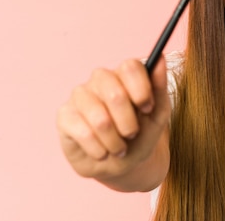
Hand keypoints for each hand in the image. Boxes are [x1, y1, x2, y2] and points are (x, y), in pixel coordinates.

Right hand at [56, 55, 170, 189]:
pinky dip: (99, 149)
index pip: (130, 67)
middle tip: (132, 135)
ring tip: (119, 148)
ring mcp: (80, 95)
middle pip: (115, 94)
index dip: (142, 89)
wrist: (121, 164)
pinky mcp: (64, 115)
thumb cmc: (140, 135)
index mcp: (124, 74)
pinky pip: (83, 133)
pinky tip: (102, 152)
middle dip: (129, 123)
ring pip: (100, 119)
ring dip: (115, 141)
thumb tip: (160, 59)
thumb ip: (159, 87)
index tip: (147, 109)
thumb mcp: (157, 115)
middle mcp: (100, 79)